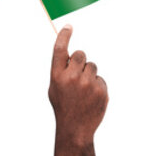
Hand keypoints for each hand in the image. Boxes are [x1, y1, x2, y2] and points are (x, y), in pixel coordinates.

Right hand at [49, 25, 107, 144]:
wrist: (75, 128)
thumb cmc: (63, 106)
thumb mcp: (54, 88)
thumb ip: (61, 71)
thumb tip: (74, 55)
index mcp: (56, 76)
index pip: (60, 50)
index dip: (64, 36)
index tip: (68, 27)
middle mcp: (71, 77)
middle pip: (80, 54)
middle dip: (80, 60)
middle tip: (77, 72)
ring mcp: (87, 83)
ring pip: (92, 66)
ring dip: (89, 74)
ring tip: (83, 89)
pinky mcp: (101, 90)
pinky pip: (100, 79)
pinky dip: (96, 86)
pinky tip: (90, 97)